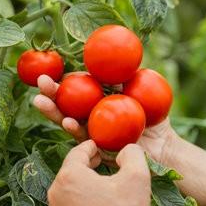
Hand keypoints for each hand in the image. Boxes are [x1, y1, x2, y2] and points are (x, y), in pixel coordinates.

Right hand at [33, 74, 178, 162]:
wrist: (166, 146)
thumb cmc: (156, 118)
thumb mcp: (144, 91)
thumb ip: (129, 76)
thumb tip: (117, 55)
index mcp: (100, 104)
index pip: (77, 90)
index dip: (63, 81)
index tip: (50, 70)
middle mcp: (92, 119)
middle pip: (66, 105)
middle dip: (50, 94)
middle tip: (39, 82)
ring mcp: (94, 135)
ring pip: (68, 122)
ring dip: (54, 112)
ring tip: (40, 101)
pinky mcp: (98, 151)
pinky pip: (85, 139)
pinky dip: (76, 129)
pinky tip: (69, 121)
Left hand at [47, 140, 149, 205]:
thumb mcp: (137, 176)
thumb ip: (132, 153)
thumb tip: (126, 150)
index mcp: (70, 176)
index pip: (78, 152)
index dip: (92, 146)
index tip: (101, 147)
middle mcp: (55, 193)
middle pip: (71, 172)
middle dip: (88, 166)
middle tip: (103, 165)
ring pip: (69, 192)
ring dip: (84, 188)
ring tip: (104, 192)